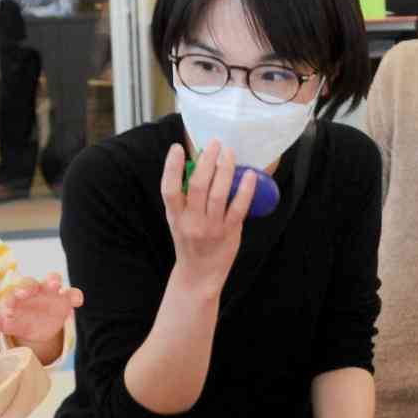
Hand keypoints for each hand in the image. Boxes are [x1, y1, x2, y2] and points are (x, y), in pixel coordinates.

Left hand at [0, 272, 82, 345]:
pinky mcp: (64, 301)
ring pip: (54, 281)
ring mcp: (50, 293)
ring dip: (54, 281)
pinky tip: (77, 301)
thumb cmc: (14, 317)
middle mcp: (33, 290)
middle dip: (29, 285)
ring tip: (56, 286)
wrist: (34, 324)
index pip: (12, 292)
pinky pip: (72, 294)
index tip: (10, 305)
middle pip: (31, 282)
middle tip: (26, 291)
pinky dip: (75, 295)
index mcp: (15, 293)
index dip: (12, 297)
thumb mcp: (1, 321)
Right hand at [161, 140, 255, 294]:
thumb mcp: (178, 220)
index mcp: (175, 216)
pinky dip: (244, 190)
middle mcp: (191, 222)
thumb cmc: (190, 241)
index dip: (171, 167)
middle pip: (197, 186)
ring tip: (229, 152)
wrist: (199, 275)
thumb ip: (185, 198)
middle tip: (214, 142)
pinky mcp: (229, 233)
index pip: (169, 189)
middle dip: (206, 161)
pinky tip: (249, 175)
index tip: (177, 148)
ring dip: (225, 170)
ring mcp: (210, 228)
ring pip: (218, 194)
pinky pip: (238, 208)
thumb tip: (199, 165)